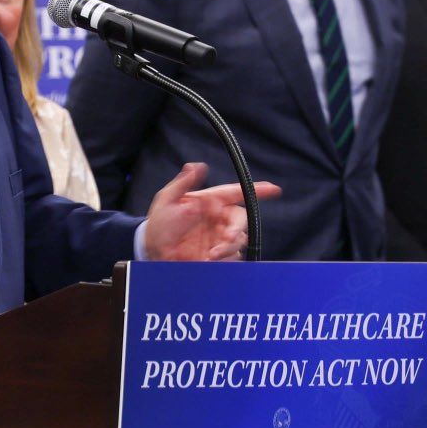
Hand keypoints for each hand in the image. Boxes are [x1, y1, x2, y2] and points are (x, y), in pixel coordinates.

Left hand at [143, 163, 282, 261]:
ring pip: (239, 240)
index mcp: (211, 202)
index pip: (237, 193)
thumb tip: (196, 166)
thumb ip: (182, 183)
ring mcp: (219, 237)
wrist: (153, 250)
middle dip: (236, 230)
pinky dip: (225, 260)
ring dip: (228, 248)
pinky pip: (232, 257)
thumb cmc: (159, 223)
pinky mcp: (218, 255)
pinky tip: (209, 261)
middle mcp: (219, 218)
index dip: (257, 190)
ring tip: (209, 255)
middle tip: (226, 239)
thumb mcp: (167, 199)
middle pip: (241, 220)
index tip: (274, 190)